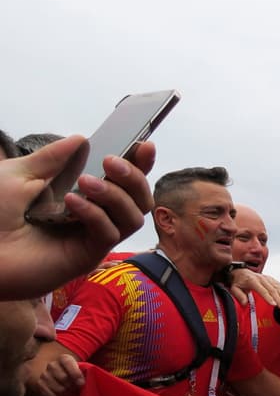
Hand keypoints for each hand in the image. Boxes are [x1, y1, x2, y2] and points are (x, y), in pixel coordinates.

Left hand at [0, 137, 156, 300]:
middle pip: (139, 199)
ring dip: (116, 195)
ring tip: (86, 182)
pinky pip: (109, 233)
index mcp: (81, 194)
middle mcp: (94, 216)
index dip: (139, 164)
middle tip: (111, 163)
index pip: (121, 180)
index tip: (144, 146)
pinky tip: (72, 202)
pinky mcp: (87, 256)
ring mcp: (92, 237)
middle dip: (134, 177)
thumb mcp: (19, 174)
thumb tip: (80, 139)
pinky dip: (96, 214)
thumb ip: (51, 158)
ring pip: (133, 216)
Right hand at [33, 353, 85, 395]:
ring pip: (58, 388)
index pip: (68, 362)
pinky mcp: (40, 384)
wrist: (61, 380)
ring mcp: (44, 374)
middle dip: (72, 386)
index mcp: (64, 358)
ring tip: (70, 394)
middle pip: (63, 377)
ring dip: (66, 394)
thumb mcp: (81, 371)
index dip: (75, 373)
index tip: (82, 383)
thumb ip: (84, 374)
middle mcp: (52, 365)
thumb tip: (81, 383)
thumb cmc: (75, 376)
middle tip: (76, 390)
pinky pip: (50, 395)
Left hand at [229, 270, 279, 307]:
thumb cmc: (237, 281)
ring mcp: (266, 277)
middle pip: (272, 289)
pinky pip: (277, 283)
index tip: (274, 304)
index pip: (262, 290)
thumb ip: (239, 296)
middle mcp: (261, 278)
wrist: (239, 272)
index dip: (268, 298)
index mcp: (252, 280)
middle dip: (279, 299)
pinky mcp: (269, 278)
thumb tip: (245, 303)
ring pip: (276, 286)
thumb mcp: (234, 288)